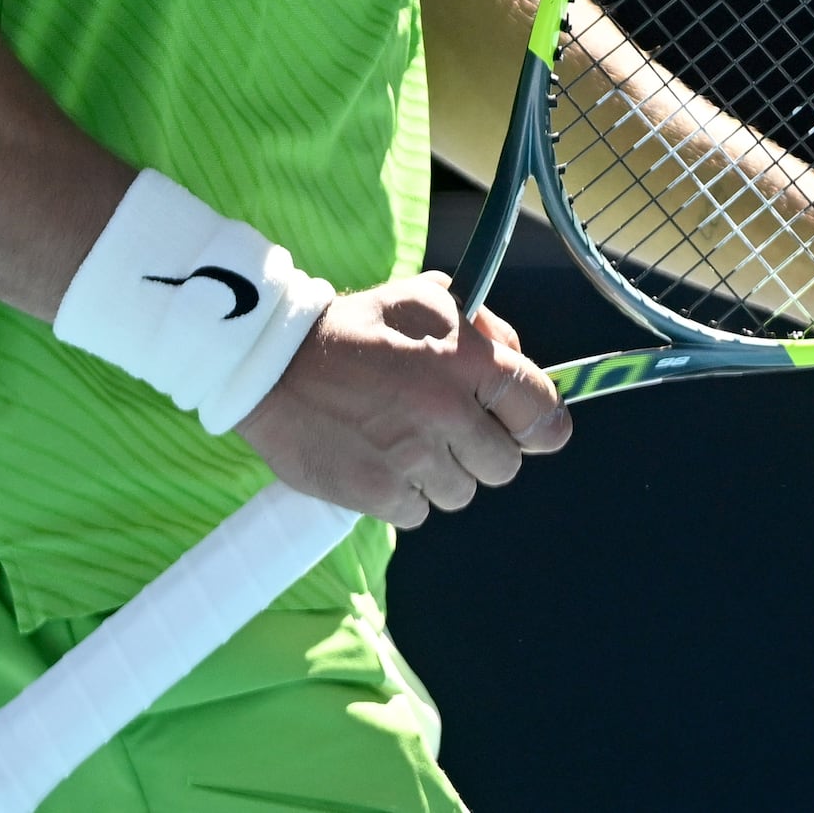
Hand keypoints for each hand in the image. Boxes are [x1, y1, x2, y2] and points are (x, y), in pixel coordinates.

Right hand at [231, 272, 571, 526]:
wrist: (272, 363)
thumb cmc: (355, 328)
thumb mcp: (423, 299)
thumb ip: (482, 327)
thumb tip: (520, 365)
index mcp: (466, 362)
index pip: (541, 413)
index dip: (542, 425)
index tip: (530, 429)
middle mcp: (446, 412)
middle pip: (505, 465)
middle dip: (482, 450)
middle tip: (446, 429)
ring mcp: (411, 457)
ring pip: (461, 493)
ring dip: (440, 474)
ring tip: (403, 440)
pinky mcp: (377, 492)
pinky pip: (418, 512)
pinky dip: (404, 494)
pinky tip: (379, 459)